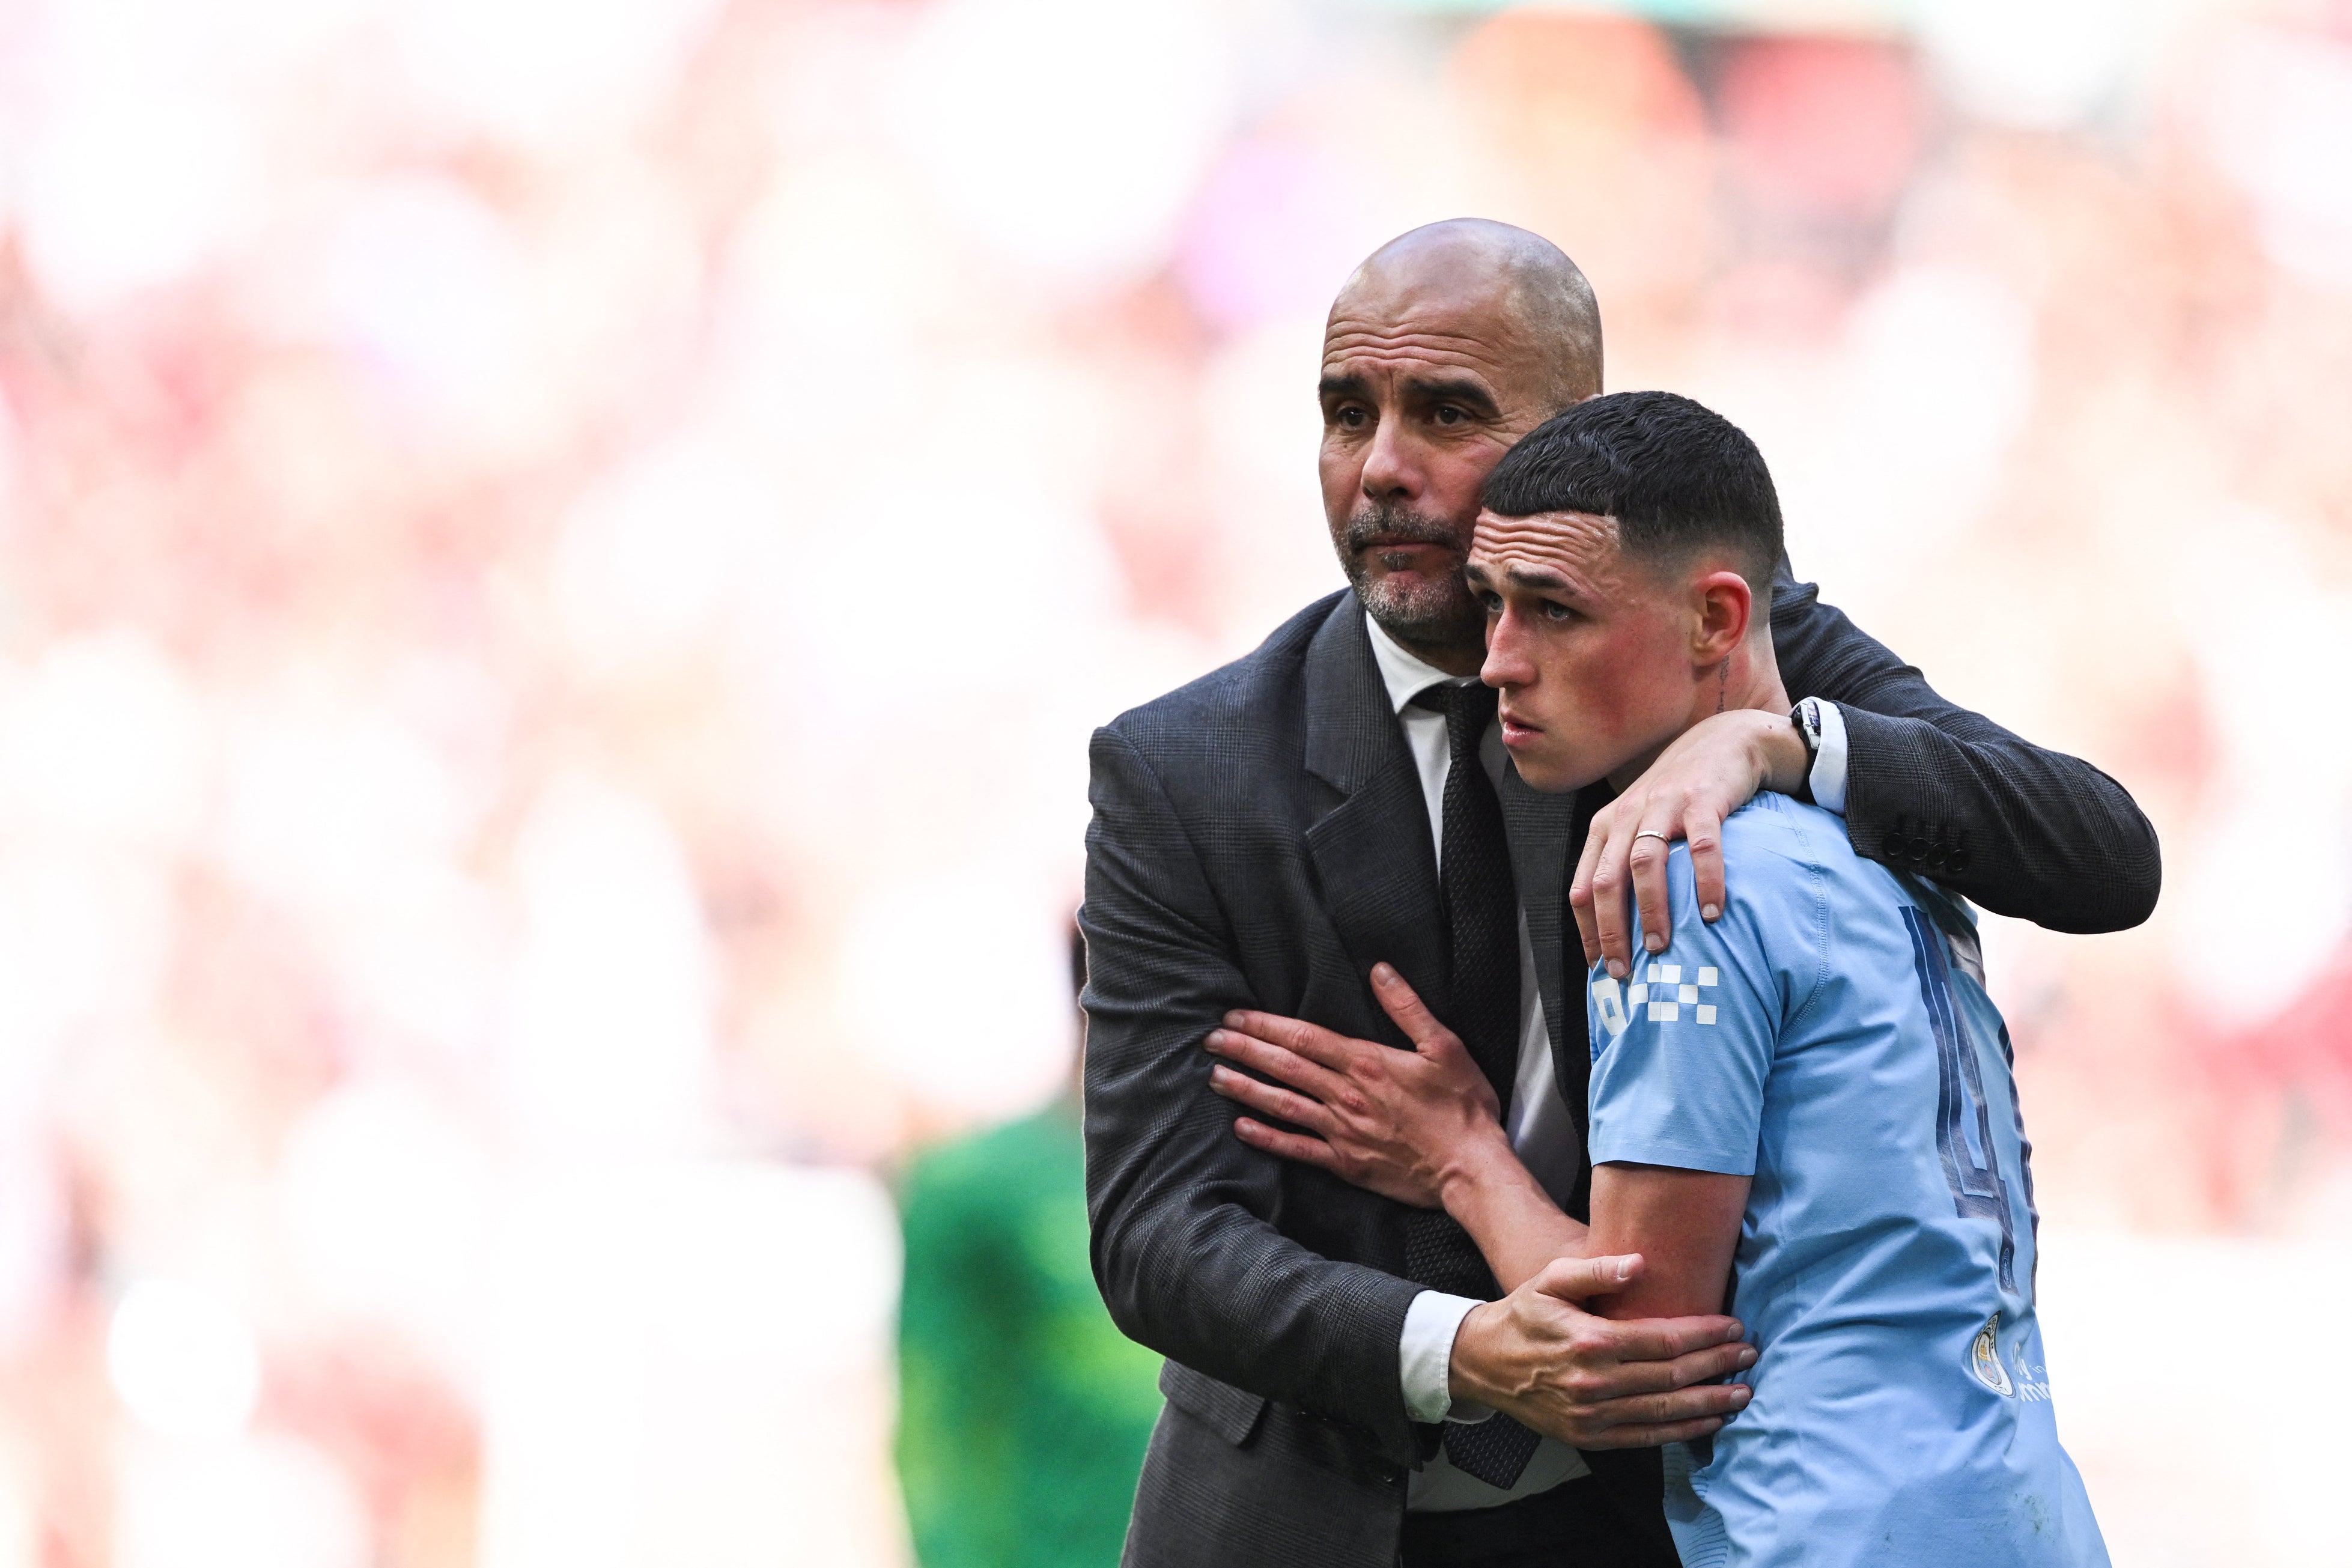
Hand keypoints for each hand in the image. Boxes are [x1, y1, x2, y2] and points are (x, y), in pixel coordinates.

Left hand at [1205, 963, 1502, 1209]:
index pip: (1304, 1037)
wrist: (1471, 1169)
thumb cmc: (1462, 1106)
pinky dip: (1266, 1138)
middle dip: (1244, 1051)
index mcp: (1367, 1064)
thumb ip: (1408, 1008)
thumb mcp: (1445, 1047)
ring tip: (1215, 1077)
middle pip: (1285, 1067)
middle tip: (1211, 1040)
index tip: (1236, 1017)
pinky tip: (1241, 1127)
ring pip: (1282, 1105)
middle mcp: (1346, 1096)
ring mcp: (1342, 1132)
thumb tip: (1380, 970)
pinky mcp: (1345, 1163)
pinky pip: (1297, 1149)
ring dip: (1246, 1089)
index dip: (1265, 1026)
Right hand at [1447, 1253, 1756, 1447]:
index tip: (1734, 1326)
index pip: (1665, 1339)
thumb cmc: (1523, 1315)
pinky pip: (1647, 1438)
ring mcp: (1592, 1414)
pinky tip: (1709, 1421)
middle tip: (1750, 1355)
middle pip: (1673, 1376)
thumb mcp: (1551, 1279)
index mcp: (1590, 1340)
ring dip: (1710, 1402)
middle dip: (1718, 1365)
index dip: (1705, 1334)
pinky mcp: (1590, 1437)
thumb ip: (1596, 1269)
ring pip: (1666, 1412)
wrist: (1483, 1363)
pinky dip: (1683, 1432)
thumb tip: (1640, 1264)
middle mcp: (1594, 1382)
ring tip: (1742, 1392)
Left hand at [1572, 708, 1808, 978]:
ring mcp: (1663, 806)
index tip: (1599, 970)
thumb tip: (1623, 933)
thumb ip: (1626, 866)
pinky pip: (1702, 846)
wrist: (1721, 743)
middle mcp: (1627, 817)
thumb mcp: (1640, 826)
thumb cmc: (1677, 798)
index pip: (1582, 888)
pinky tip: (1711, 913)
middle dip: (1611, 930)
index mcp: (1605, 829)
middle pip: (1606, 880)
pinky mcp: (1702, 800)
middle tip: (1624, 971)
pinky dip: (1705, 881)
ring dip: (1651, 909)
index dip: (1587, 931)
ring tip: (1661, 948)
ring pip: (1644, 863)